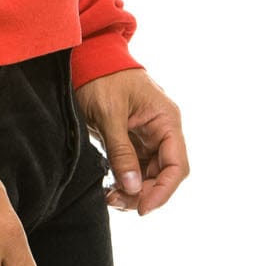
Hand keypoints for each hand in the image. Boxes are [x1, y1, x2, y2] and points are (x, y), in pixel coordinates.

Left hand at [74, 69, 188, 215]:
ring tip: (110, 197)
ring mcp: (148, 135)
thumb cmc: (102, 77)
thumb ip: (121, 151)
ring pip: (148, 175)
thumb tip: (132, 188)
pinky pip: (135, 167)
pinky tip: (109, 187)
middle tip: (116, 201)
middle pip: (163, 174)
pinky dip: (124, 180)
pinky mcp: (133, 139)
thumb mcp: (109, 114)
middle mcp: (162, 130)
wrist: (88, 56)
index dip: (163, 191)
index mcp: (166, 120)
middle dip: (142, 193)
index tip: (142, 209)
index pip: (176, 166)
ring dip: (132, 190)